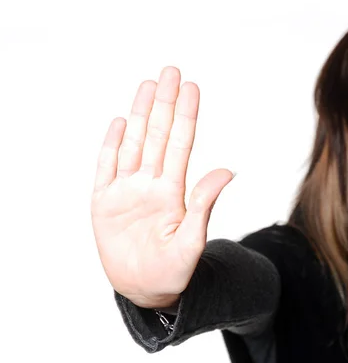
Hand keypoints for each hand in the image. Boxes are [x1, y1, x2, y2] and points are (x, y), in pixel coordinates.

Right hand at [91, 66, 233, 308]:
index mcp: (173, 193)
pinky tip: (120, 121)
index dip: (185, 117)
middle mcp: (151, 185)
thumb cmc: (172, 272)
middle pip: (157, 136)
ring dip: (139, 115)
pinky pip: (106, 168)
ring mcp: (127, 191)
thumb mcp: (191, 242)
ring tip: (148, 85)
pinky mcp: (104, 202)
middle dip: (164, 104)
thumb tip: (227, 171)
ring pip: (134, 144)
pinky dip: (111, 145)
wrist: (144, 290)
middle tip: (171, 71)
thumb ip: (204, 206)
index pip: (180, 145)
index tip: (192, 88)